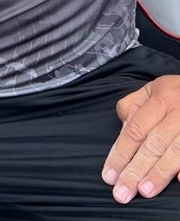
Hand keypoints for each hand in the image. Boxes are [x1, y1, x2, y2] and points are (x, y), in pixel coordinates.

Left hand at [102, 75, 179, 202]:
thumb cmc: (176, 92)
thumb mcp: (152, 89)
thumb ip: (133, 107)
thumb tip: (122, 131)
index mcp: (161, 98)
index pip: (135, 130)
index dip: (120, 153)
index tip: (109, 175)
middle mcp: (178, 112)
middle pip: (153, 144)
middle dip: (136, 169)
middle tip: (122, 192)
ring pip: (175, 152)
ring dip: (159, 174)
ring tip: (144, 191)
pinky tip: (179, 182)